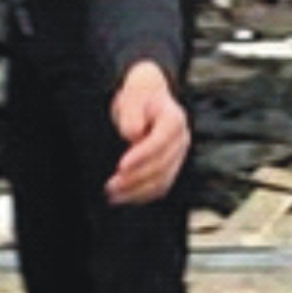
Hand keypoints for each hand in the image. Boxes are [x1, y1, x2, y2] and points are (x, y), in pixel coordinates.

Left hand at [106, 60, 190, 206]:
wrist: (148, 100)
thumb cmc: (139, 97)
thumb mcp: (132, 95)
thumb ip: (132, 114)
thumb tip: (133, 135)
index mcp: (174, 119)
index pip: (160, 141)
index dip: (141, 156)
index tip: (121, 166)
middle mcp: (181, 140)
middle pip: (161, 164)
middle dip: (135, 177)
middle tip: (111, 184)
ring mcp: (177, 156)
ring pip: (162, 180)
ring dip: (136, 190)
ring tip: (113, 194)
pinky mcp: (170, 168)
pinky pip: (160, 187)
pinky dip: (141, 195)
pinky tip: (123, 196)